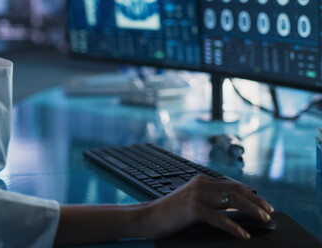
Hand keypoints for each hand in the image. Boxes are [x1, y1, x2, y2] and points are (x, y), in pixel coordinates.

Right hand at [143, 175, 273, 239]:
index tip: (264, 205)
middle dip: (257, 202)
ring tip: (263, 220)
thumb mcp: (191, 202)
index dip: (251, 195)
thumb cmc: (168, 213)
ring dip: (252, 211)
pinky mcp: (194, 209)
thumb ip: (209, 201)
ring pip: (233, 201)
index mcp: (201, 181)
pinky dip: (235, 227)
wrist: (147, 217)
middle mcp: (201, 184)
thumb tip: (232, 210)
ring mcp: (198, 195)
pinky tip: (243, 234)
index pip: (233, 185)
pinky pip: (221, 218)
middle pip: (237, 191)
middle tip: (269, 213)